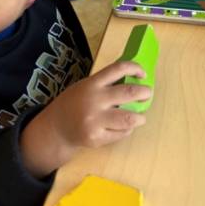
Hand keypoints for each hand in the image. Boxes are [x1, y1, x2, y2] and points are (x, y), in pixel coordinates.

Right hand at [20, 61, 150, 176]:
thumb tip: (134, 79)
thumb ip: (105, 83)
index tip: (142, 73)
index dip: (135, 68)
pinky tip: (124, 127)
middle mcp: (94, 100)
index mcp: (93, 83)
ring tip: (141, 116)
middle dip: (144, 92)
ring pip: (129, 118)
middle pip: (129, 92)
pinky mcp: (96, 138)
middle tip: (148, 94)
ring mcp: (95, 120)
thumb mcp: (86, 86)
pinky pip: (121, 133)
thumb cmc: (75, 103)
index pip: (118, 69)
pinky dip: (127, 130)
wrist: (56, 128)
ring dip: (140, 117)